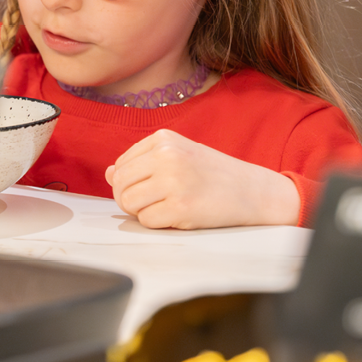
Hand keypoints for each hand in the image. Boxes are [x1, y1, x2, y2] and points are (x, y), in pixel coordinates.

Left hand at [104, 129, 302, 228]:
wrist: (252, 191)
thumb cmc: (213, 174)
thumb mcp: (178, 156)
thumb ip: (143, 162)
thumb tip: (108, 173)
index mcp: (163, 139)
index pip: (120, 165)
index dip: (128, 183)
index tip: (150, 187)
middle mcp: (166, 156)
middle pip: (119, 184)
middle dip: (129, 199)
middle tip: (152, 203)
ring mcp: (173, 181)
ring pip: (128, 203)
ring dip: (141, 212)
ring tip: (165, 207)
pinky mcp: (180, 207)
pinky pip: (146, 221)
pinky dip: (156, 223)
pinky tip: (177, 215)